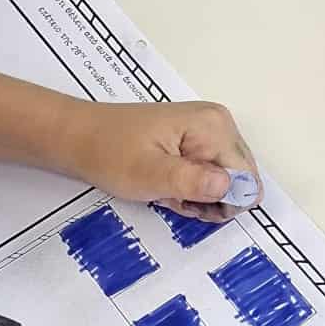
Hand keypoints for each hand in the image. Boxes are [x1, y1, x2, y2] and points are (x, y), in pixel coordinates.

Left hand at [68, 98, 259, 222]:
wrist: (78, 136)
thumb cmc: (111, 154)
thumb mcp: (149, 175)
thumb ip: (192, 183)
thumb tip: (232, 188)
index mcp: (214, 125)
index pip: (246, 180)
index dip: (219, 202)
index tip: (185, 202)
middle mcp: (219, 122)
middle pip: (239, 180)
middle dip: (208, 199)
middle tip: (171, 196)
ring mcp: (208, 129)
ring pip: (224, 181)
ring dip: (197, 196)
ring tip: (165, 189)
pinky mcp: (196, 138)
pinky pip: (209, 174)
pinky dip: (189, 187)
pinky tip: (165, 184)